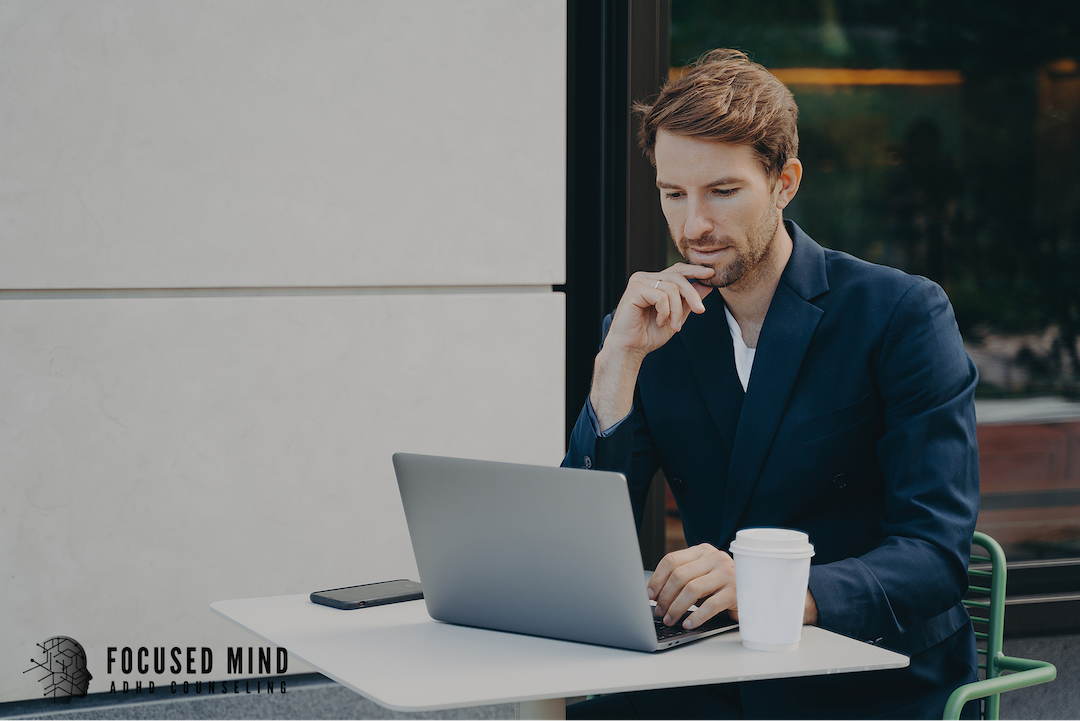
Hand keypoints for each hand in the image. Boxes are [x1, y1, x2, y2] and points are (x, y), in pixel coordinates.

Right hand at [590, 264, 713, 430]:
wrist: (631, 348)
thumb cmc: (650, 334)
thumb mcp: (677, 315)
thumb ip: (689, 301)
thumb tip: (707, 285)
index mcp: (654, 281)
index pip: (677, 270)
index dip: (694, 270)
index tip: (711, 274)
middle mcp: (645, 278)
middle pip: (678, 277)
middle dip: (692, 295)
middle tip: (701, 311)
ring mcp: (639, 282)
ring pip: (672, 288)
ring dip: (678, 310)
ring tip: (674, 326)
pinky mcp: (634, 289)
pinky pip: (661, 296)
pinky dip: (665, 312)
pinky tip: (660, 322)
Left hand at [647, 544, 734, 629]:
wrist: (756, 590)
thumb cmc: (722, 585)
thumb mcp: (702, 575)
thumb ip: (683, 578)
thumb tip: (656, 596)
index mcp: (702, 551)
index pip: (672, 560)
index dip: (657, 579)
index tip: (649, 594)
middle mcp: (714, 558)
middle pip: (679, 575)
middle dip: (665, 596)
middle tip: (659, 611)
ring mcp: (726, 573)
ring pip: (692, 589)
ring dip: (676, 607)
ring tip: (670, 619)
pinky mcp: (736, 591)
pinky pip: (711, 605)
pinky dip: (697, 616)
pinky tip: (688, 623)